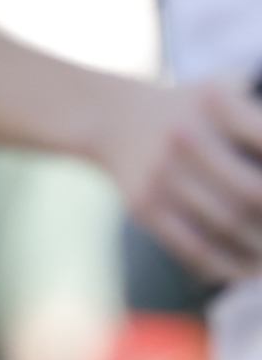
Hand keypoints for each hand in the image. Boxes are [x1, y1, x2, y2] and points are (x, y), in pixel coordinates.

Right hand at [94, 74, 261, 284]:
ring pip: (227, 225)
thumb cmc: (192, 107)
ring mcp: (162, 175)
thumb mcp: (229, 88)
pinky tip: (250, 271)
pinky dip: (228, 265)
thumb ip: (259, 114)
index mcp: (215, 101)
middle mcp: (184, 136)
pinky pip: (194, 246)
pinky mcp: (145, 206)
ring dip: (261, 249)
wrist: (112, 117)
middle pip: (251, 192)